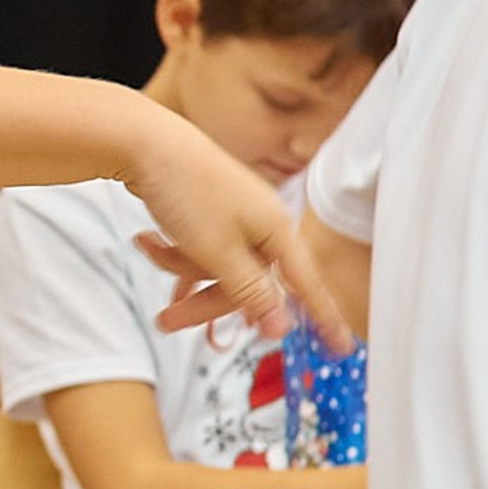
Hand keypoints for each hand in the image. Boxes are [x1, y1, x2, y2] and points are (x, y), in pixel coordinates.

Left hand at [120, 104, 353, 346]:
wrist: (144, 141)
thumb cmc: (186, 190)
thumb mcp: (217, 252)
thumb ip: (250, 292)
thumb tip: (282, 327)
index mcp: (276, 230)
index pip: (307, 285)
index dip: (325, 317)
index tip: (343, 347)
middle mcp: (261, 223)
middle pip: (247, 284)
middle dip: (204, 302)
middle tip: (166, 322)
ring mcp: (235, 216)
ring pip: (217, 267)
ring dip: (180, 269)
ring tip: (149, 249)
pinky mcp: (209, 211)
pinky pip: (199, 248)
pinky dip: (174, 252)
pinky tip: (148, 243)